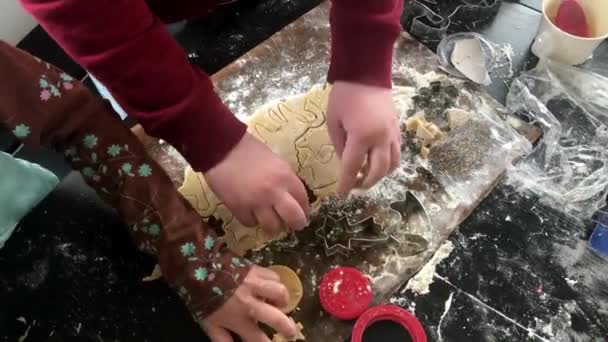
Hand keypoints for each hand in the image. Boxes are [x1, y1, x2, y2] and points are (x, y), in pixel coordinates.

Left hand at [200, 266, 296, 341]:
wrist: (199, 269)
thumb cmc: (204, 299)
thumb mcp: (210, 325)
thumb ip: (223, 340)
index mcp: (238, 319)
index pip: (258, 338)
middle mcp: (250, 303)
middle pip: (277, 318)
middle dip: (288, 328)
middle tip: (291, 332)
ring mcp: (255, 284)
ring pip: (280, 292)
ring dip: (284, 301)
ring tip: (281, 305)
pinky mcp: (256, 269)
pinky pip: (274, 275)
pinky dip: (277, 283)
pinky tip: (271, 288)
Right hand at [205, 133, 309, 234]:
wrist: (221, 148)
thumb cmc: (250, 150)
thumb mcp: (276, 162)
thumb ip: (285, 180)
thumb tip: (291, 197)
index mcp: (286, 177)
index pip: (303, 200)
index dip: (305, 209)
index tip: (303, 212)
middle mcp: (274, 193)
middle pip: (294, 219)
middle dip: (296, 224)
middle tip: (293, 224)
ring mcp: (256, 203)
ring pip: (272, 227)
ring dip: (273, 225)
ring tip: (270, 219)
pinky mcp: (238, 209)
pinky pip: (250, 223)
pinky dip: (252, 220)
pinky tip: (251, 212)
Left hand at [327, 81, 400, 196]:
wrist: (367, 72)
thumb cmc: (344, 95)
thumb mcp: (333, 122)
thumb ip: (339, 145)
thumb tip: (346, 163)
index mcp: (361, 137)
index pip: (353, 168)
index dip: (346, 184)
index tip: (341, 195)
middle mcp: (381, 139)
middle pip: (377, 172)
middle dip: (365, 183)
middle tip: (353, 185)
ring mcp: (392, 134)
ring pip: (391, 166)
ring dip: (379, 175)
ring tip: (365, 174)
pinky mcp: (398, 129)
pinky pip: (396, 153)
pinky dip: (387, 163)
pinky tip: (376, 161)